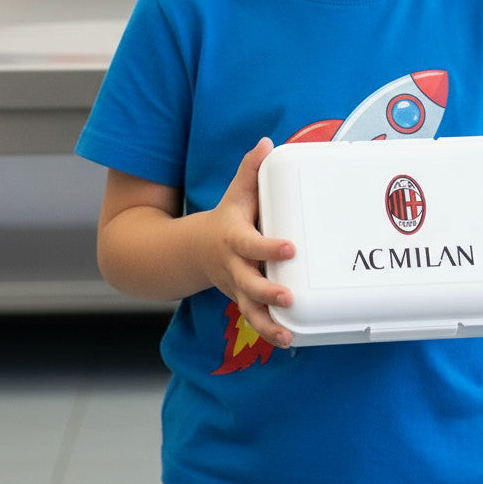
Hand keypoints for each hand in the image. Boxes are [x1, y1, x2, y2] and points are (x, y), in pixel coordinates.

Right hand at [199, 137, 296, 348]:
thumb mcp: (235, 192)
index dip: (270, 248)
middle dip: (267, 292)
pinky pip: (254, 319)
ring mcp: (236, 287)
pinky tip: (288, 339)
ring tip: (287, 334)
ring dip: (267, 323)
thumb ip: (251, 170)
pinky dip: (268, 331)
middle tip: (289, 296)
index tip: (291, 247)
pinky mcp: (242, 300)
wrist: (191, 250)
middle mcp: (234, 266)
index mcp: (234, 238)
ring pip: (249, 309)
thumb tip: (267, 143)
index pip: (251, 244)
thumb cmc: (225, 218)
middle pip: (248, 283)